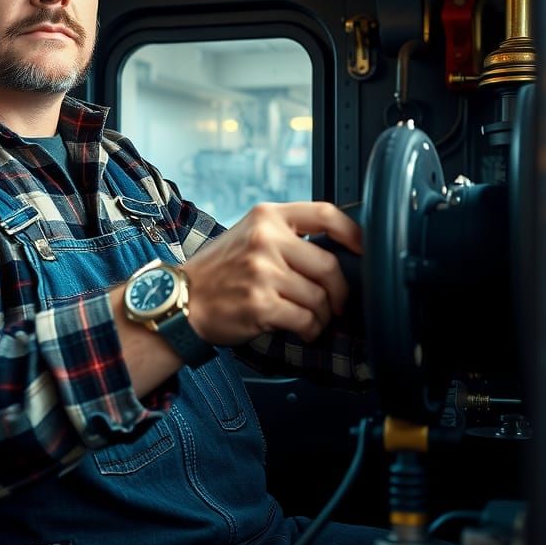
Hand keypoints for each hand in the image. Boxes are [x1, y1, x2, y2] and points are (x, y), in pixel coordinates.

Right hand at [183, 202, 361, 345]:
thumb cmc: (217, 271)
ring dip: (322, 315)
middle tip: (336, 303)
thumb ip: (286, 236)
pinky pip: (305, 319)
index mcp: (266, 217)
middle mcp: (265, 240)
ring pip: (319, 297)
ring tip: (311, 319)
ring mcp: (262, 272)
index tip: (364, 249)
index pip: (325, 214)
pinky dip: (309, 329)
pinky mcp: (260, 303)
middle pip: (329, 265)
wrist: (181, 299)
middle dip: (339, 291)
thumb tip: (336, 251)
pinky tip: (300, 329)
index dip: (354, 233)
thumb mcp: (248, 235)